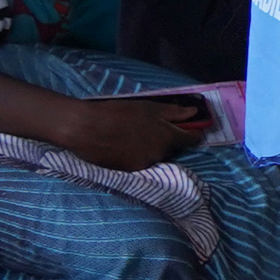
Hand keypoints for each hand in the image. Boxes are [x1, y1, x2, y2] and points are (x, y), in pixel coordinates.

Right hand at [52, 95, 207, 171]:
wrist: (85, 129)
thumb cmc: (118, 113)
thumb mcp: (148, 108)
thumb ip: (174, 113)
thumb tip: (195, 114)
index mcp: (168, 138)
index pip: (191, 139)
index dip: (193, 132)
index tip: (191, 128)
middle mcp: (159, 155)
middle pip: (172, 148)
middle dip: (168, 139)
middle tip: (153, 127)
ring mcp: (143, 165)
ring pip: (155, 156)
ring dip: (152, 148)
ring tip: (134, 135)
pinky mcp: (128, 171)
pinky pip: (140, 162)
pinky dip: (137, 155)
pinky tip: (125, 145)